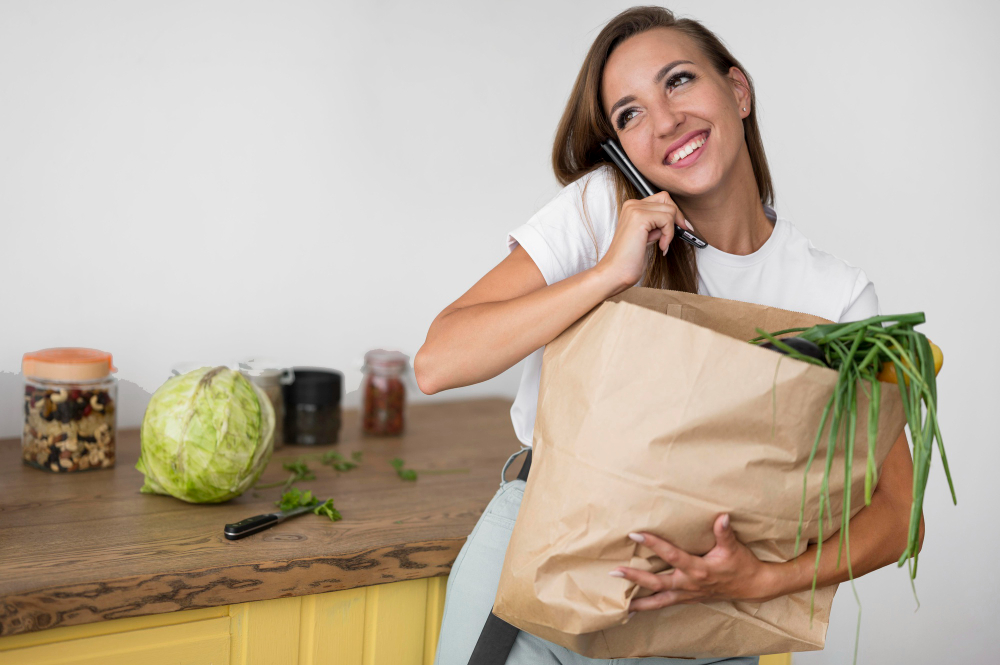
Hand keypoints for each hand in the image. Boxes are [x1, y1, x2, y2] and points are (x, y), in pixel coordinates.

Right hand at [596, 190, 688, 290]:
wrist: (615, 272)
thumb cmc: (629, 259)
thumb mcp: (647, 236)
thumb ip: (658, 224)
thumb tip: (678, 220)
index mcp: (632, 207)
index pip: (662, 199)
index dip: (673, 213)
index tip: (680, 227)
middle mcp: (632, 205)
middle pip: (668, 201)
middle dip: (675, 220)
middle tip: (670, 237)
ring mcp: (635, 209)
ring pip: (670, 210)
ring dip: (670, 230)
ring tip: (661, 244)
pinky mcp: (640, 217)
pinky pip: (667, 219)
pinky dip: (668, 235)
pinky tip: (660, 246)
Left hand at [609, 514, 776, 612]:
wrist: (752, 586)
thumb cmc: (741, 564)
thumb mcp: (733, 547)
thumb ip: (724, 532)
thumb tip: (722, 517)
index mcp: (698, 569)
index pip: (671, 555)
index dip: (654, 544)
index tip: (636, 535)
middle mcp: (689, 584)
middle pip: (657, 583)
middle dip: (635, 577)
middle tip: (614, 573)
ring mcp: (688, 594)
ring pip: (659, 601)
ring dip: (639, 601)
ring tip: (619, 603)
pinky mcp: (688, 599)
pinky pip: (666, 604)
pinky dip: (650, 607)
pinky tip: (635, 608)